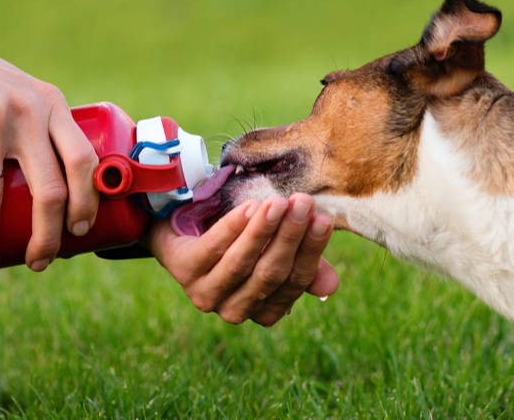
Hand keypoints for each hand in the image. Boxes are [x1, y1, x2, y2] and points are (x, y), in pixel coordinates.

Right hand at [0, 20, 98, 273]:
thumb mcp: (12, 92)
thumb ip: (31, 127)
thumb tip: (41, 193)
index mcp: (50, 102)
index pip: (84, 161)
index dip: (86, 202)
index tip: (79, 231)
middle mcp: (29, 111)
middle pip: (50, 190)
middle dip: (47, 237)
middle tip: (39, 262)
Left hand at [147, 193, 338, 325]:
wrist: (182, 230)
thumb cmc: (236, 243)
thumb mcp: (272, 250)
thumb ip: (301, 264)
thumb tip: (331, 287)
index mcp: (263, 311)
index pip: (294, 283)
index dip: (310, 252)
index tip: (324, 220)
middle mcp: (235, 310)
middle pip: (270, 273)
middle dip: (290, 237)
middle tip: (304, 204)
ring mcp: (206, 293)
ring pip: (242, 262)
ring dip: (263, 231)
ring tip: (278, 203)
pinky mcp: (184, 271)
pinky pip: (213, 247)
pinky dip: (234, 227)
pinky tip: (250, 208)